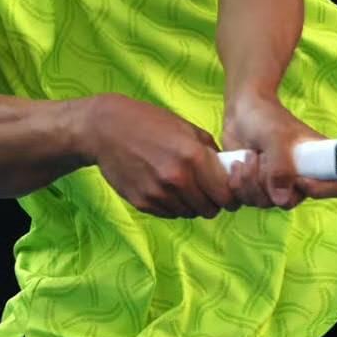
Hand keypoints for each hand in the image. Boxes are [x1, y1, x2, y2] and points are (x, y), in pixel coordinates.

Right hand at [80, 94, 237, 218]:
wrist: (106, 130)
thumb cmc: (149, 123)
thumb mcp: (186, 128)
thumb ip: (210, 150)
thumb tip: (227, 171)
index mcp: (193, 157)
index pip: (225, 195)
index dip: (230, 197)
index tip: (228, 194)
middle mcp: (177, 179)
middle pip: (208, 209)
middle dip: (211, 202)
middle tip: (206, 191)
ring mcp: (158, 194)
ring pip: (188, 213)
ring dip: (190, 204)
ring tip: (183, 186)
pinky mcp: (142, 203)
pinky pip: (168, 213)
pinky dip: (172, 205)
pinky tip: (165, 187)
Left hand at [222, 93, 336, 208]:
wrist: (241, 113)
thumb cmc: (266, 118)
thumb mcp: (275, 136)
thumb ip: (281, 165)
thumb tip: (282, 200)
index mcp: (318, 160)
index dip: (322, 189)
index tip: (299, 179)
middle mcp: (301, 178)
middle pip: (290, 202)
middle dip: (268, 182)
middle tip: (261, 157)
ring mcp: (278, 186)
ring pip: (265, 203)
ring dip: (250, 180)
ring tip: (249, 155)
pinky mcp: (256, 189)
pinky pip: (247, 202)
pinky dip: (237, 185)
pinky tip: (237, 165)